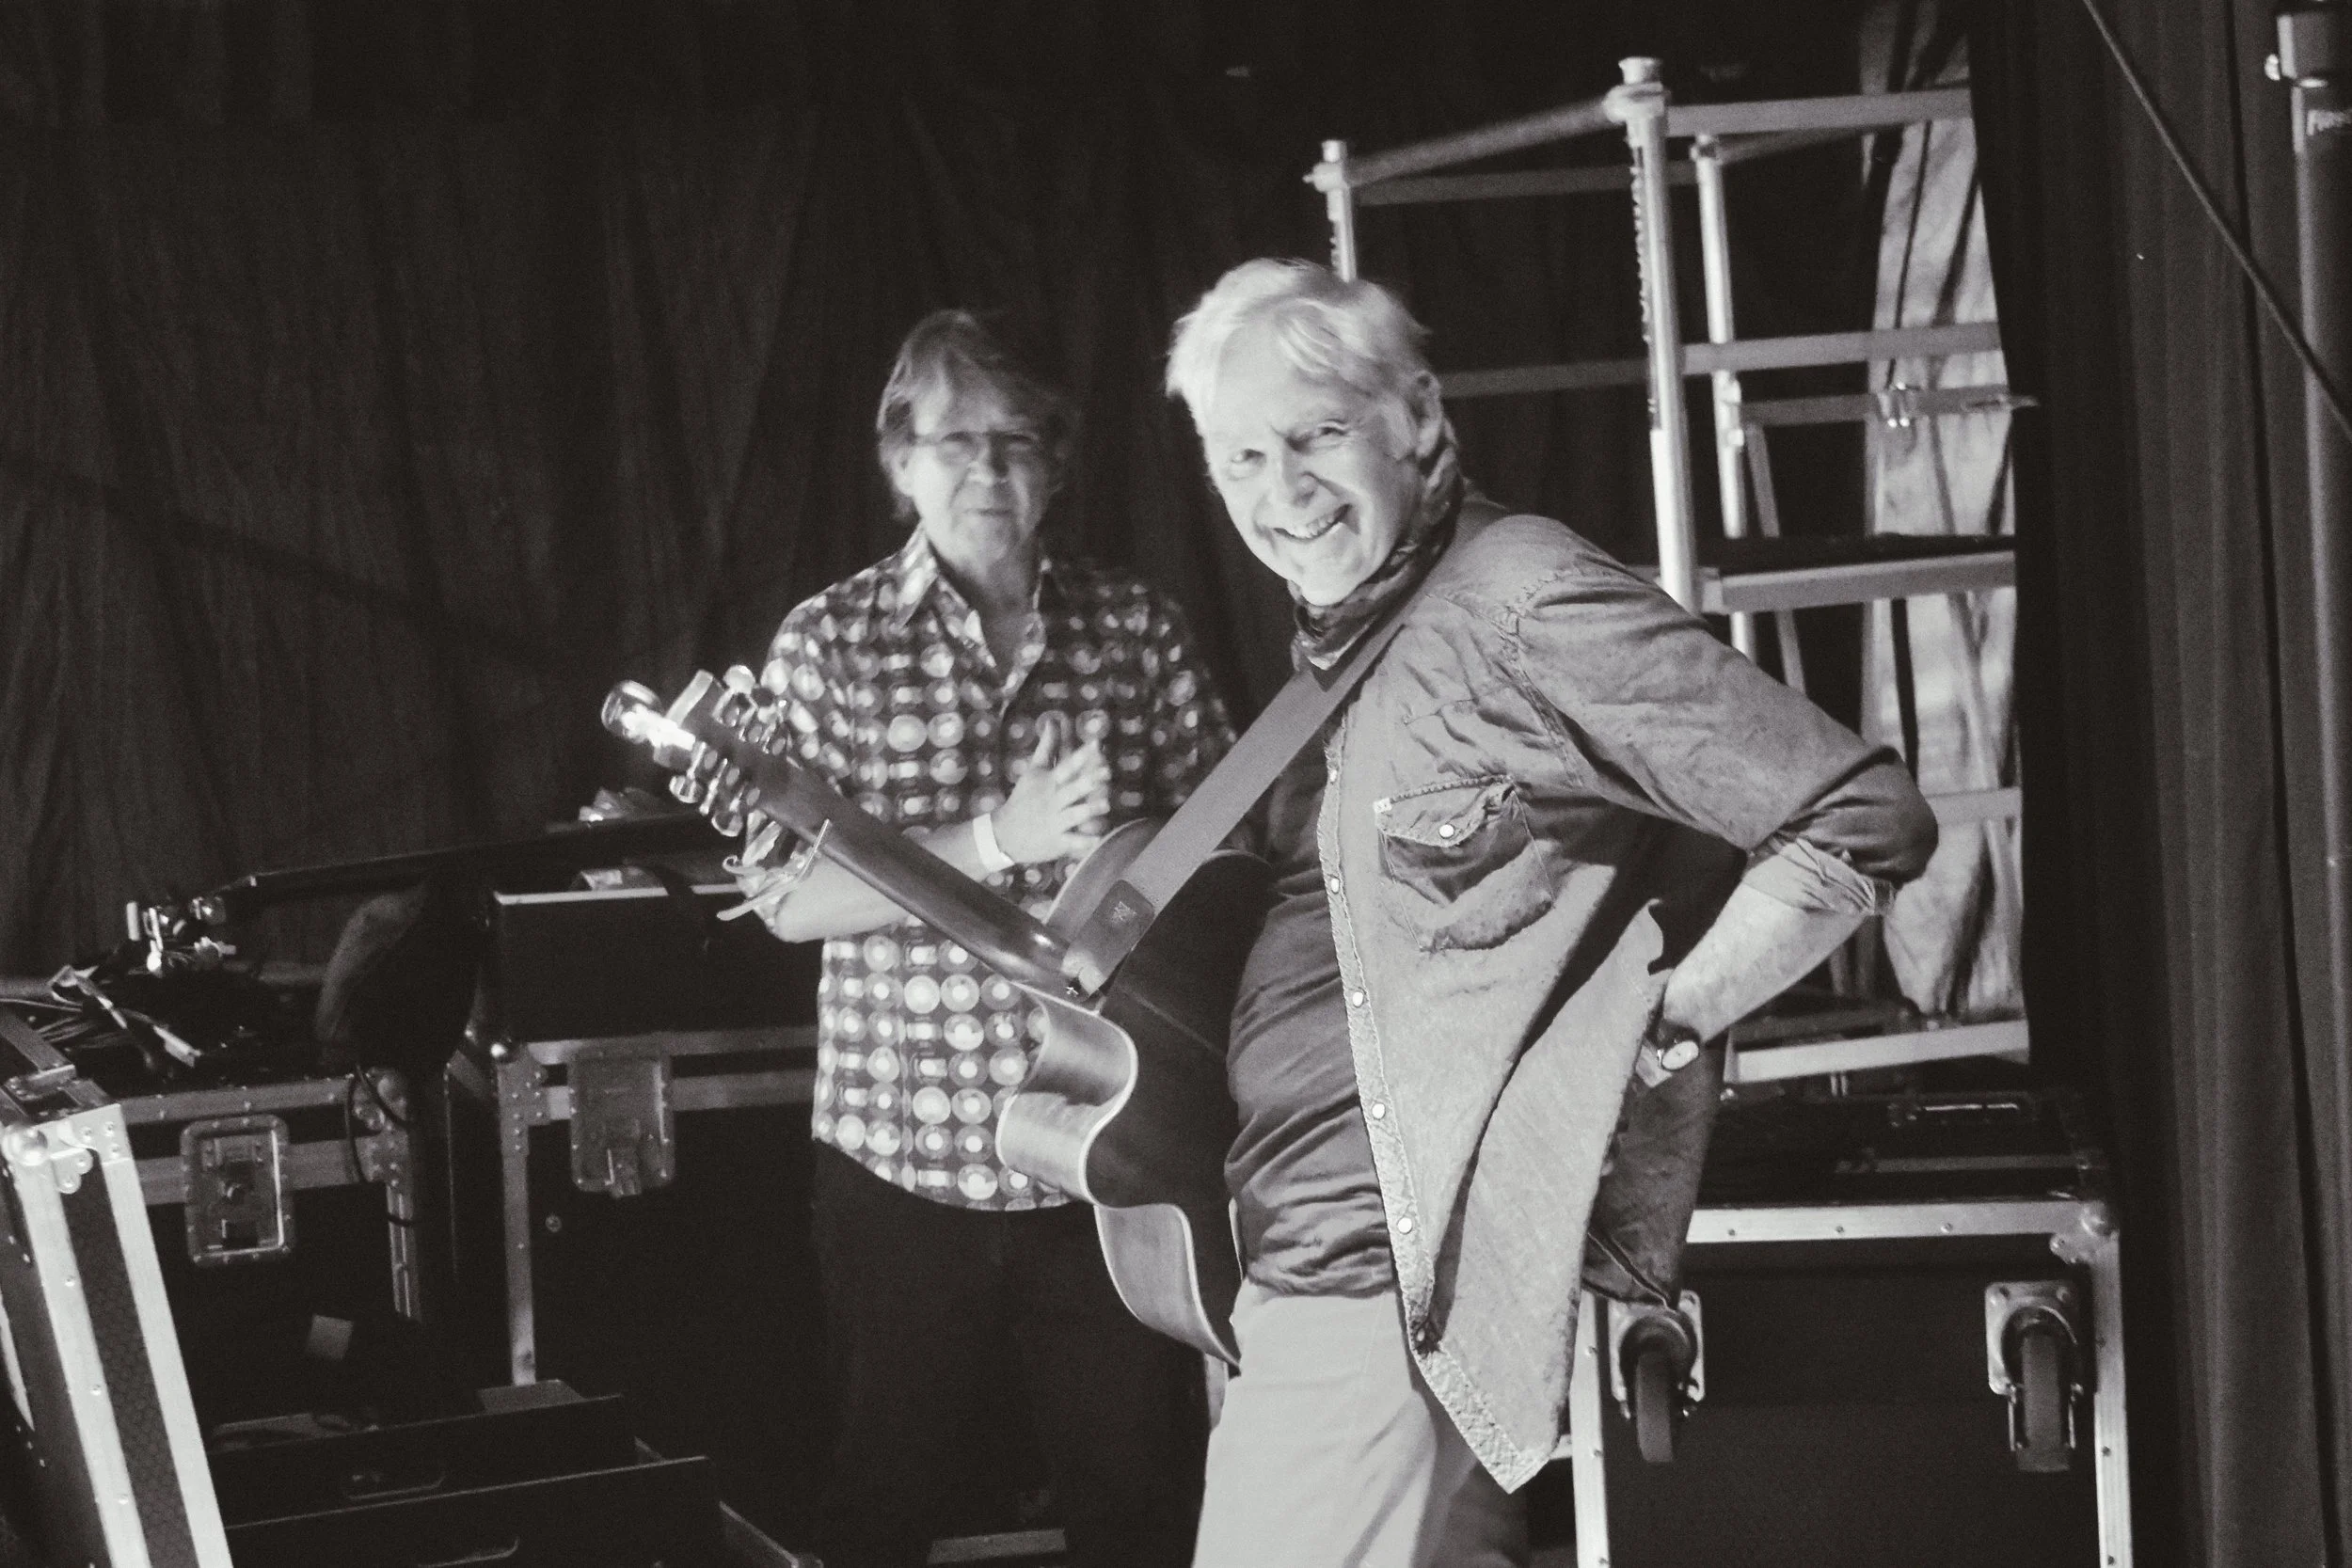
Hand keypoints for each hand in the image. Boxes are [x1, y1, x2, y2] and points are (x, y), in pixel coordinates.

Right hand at [991, 719, 1110, 864]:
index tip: (1097, 743)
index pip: (1066, 766)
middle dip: (1088, 781)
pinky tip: (1098, 839)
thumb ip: (1046, 747)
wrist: (1004, 834)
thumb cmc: (1023, 799)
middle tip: (1107, 772)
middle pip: (1072, 788)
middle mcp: (1052, 801)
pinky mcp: (1057, 842)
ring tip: (1106, 804)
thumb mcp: (1033, 771)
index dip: (1082, 754)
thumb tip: (1052, 721)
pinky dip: (1084, 842)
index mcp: (1048, 782)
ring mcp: (1055, 822)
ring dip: (1089, 809)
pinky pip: (1072, 842)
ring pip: (1074, 814)